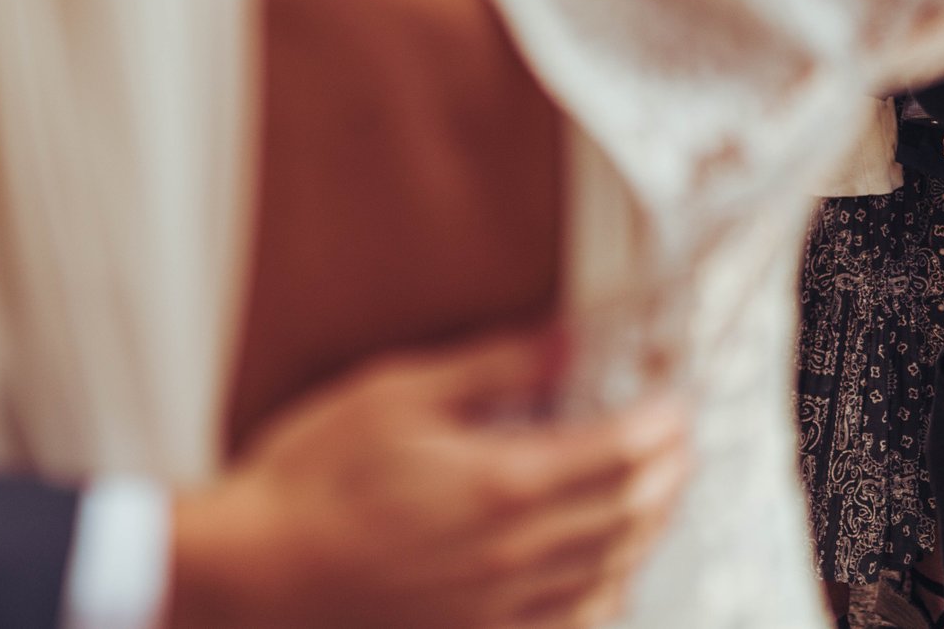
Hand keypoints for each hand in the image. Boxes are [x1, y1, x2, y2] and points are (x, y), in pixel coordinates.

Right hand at [167, 329, 689, 628]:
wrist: (262, 569)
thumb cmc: (314, 474)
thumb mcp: (392, 393)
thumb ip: (488, 369)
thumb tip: (564, 342)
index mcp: (502, 481)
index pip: (615, 453)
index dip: (658, 427)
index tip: (674, 404)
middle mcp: (519, 551)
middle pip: (628, 513)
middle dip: (666, 475)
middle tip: (681, 446)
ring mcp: (504, 604)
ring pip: (611, 569)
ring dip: (647, 529)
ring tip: (659, 499)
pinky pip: (575, 620)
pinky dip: (609, 590)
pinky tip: (610, 573)